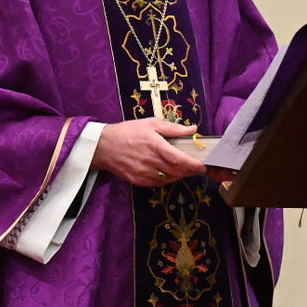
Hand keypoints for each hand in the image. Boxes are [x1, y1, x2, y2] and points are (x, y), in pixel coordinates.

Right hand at [92, 118, 206, 187]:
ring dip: (178, 175)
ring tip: (182, 168)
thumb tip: (193, 130)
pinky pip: (158, 183)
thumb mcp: (151, 123)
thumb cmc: (128, 131)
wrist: (104, 146)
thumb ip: (173, 128)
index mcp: (155, 145)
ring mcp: (143, 173)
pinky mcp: (138, 181)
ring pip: (168, 179)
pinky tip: (167, 172)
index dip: (193, 165)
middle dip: (189, 171)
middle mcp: (150, 161)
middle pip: (176, 172)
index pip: (179, 159)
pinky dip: (166, 179)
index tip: (203, 165)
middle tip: (196, 167)